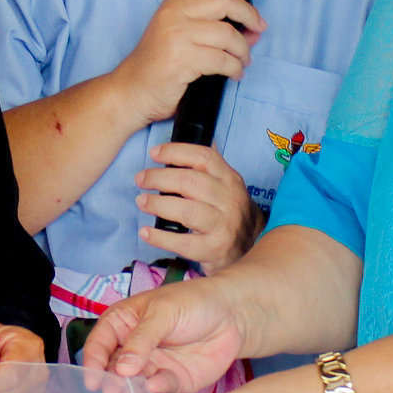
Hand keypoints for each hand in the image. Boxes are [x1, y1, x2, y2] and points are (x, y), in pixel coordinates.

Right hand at [79, 276, 247, 392]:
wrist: (232, 314)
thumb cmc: (194, 302)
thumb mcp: (163, 312)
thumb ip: (141, 340)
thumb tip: (121, 368)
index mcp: (122, 324)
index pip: (99, 344)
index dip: (93, 361)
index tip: (92, 379)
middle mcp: (133, 348)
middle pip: (113, 368)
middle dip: (110, 382)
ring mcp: (151, 365)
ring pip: (133, 383)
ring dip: (128, 391)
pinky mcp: (172, 380)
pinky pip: (159, 388)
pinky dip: (155, 389)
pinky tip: (154, 386)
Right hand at [111, 0, 259, 125]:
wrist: (131, 90)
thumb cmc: (158, 64)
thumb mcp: (178, 33)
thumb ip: (210, 25)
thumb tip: (252, 28)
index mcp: (173, 2)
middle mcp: (174, 13)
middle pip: (225, 1)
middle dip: (249, 15)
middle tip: (259, 28)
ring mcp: (176, 35)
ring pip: (227, 34)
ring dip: (243, 49)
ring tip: (243, 60)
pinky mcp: (181, 60)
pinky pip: (222, 60)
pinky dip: (235, 68)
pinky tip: (234, 74)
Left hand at [136, 142, 262, 269]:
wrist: (252, 247)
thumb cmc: (230, 213)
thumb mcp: (228, 187)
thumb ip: (210, 168)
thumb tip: (194, 142)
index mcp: (230, 180)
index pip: (204, 158)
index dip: (176, 152)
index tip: (154, 153)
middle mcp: (229, 201)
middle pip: (191, 182)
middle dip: (160, 178)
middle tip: (141, 179)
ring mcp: (223, 226)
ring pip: (187, 211)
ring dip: (159, 205)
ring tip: (142, 201)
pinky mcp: (214, 249)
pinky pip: (183, 242)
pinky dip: (160, 237)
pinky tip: (145, 232)